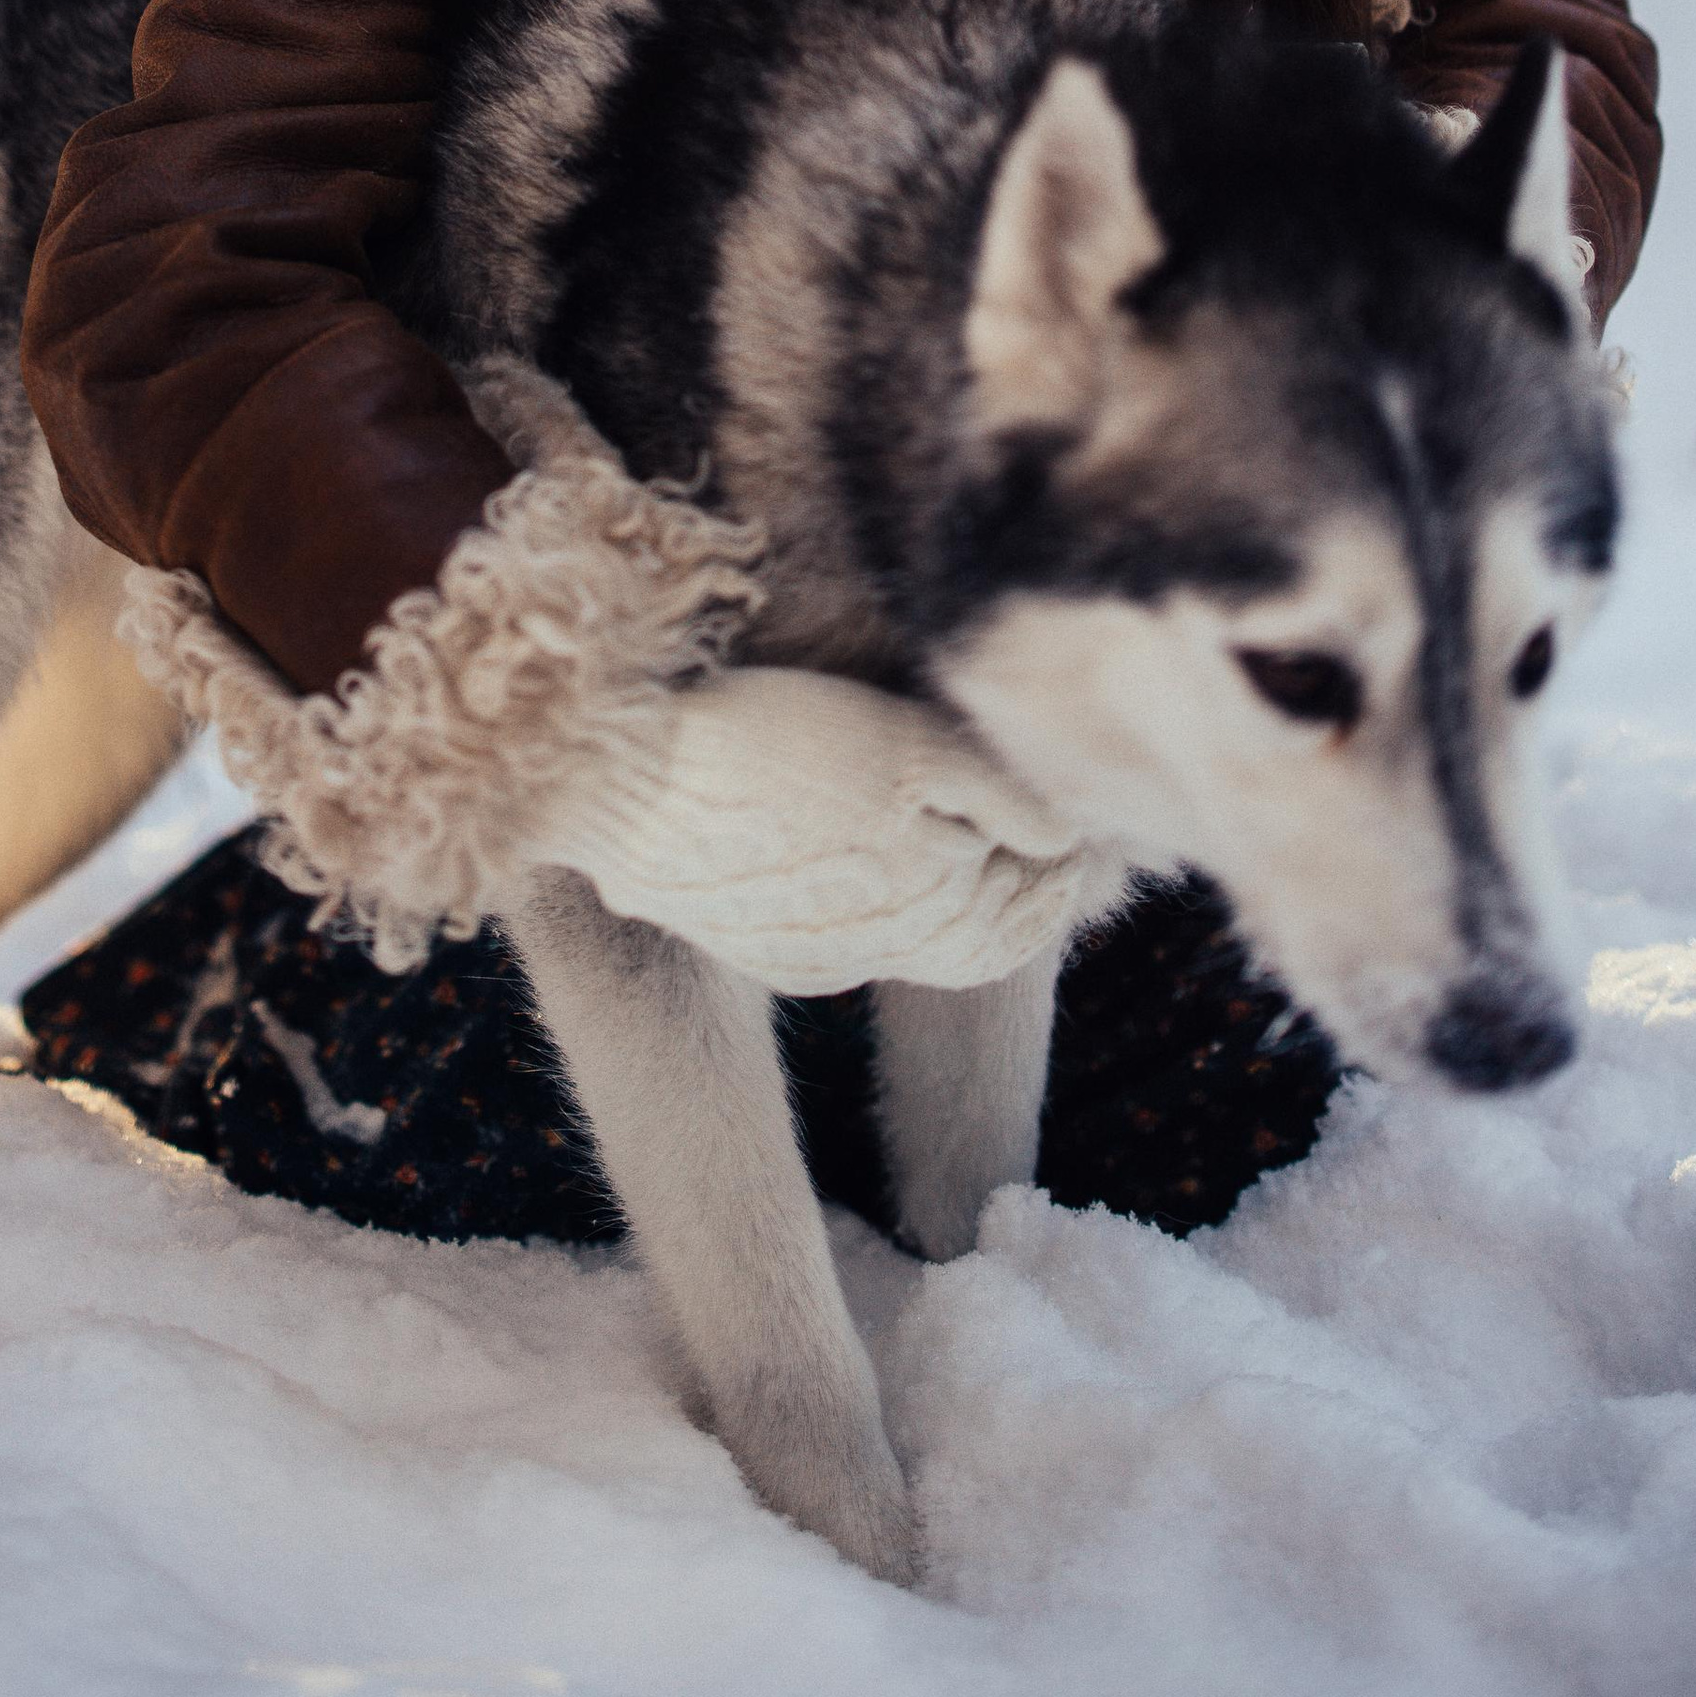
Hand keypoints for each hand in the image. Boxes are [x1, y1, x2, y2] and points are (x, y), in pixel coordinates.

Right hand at [543, 663, 1096, 997]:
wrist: (611, 779)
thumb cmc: (763, 744)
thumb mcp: (903, 749)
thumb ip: (996, 793)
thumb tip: (1070, 835)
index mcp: (923, 908)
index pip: (1030, 905)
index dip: (1064, 864)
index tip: (1084, 827)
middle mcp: (868, 949)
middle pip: (979, 934)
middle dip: (1024, 890)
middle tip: (1055, 848)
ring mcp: (805, 952)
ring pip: (915, 940)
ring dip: (960, 900)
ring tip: (981, 850)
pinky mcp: (748, 939)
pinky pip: (844, 936)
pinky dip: (883, 906)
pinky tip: (877, 863)